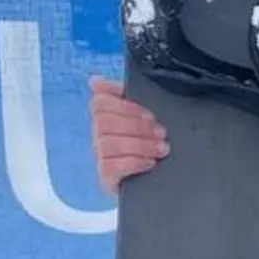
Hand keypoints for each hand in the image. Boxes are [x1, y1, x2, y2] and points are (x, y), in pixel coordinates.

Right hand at [89, 75, 168, 194]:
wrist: (163, 178)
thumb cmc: (154, 142)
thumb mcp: (147, 116)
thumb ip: (128, 94)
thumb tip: (95, 80)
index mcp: (108, 116)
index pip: (99, 102)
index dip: (124, 105)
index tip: (150, 113)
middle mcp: (100, 135)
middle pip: (103, 122)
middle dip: (137, 126)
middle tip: (162, 132)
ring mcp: (101, 157)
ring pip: (107, 144)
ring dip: (139, 144)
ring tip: (162, 148)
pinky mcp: (105, 178)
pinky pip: (110, 166)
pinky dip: (133, 162)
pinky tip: (150, 162)